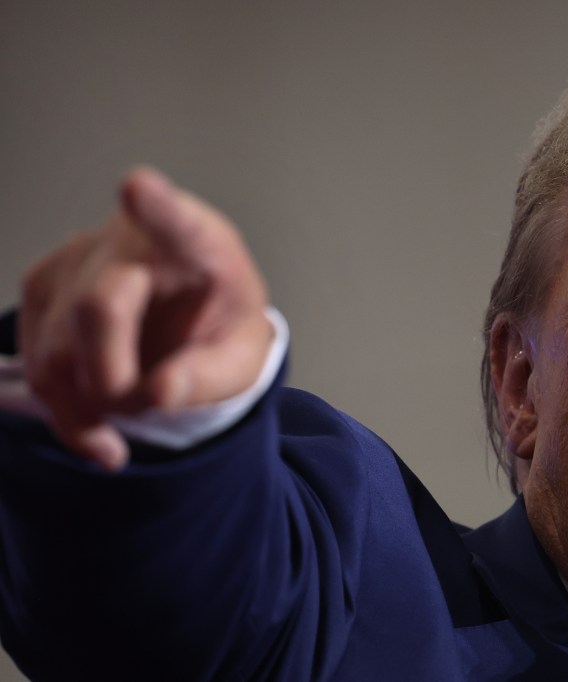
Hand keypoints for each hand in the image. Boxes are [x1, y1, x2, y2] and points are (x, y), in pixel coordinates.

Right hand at [18, 167, 272, 470]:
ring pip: (55, 348)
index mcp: (197, 243)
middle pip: (95, 311)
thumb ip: (211, 375)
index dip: (155, 206)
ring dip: (91, 405)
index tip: (138, 186)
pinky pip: (37, 364)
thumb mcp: (241, 356)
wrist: (192, 318)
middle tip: (151, 404)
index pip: (175, 221)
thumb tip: (160, 392)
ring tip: (133, 413)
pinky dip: (66, 410)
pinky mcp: (42, 291)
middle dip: (115, 380)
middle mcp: (129, 240)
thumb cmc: (219, 325)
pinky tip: (99, 426)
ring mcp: (75, 261)